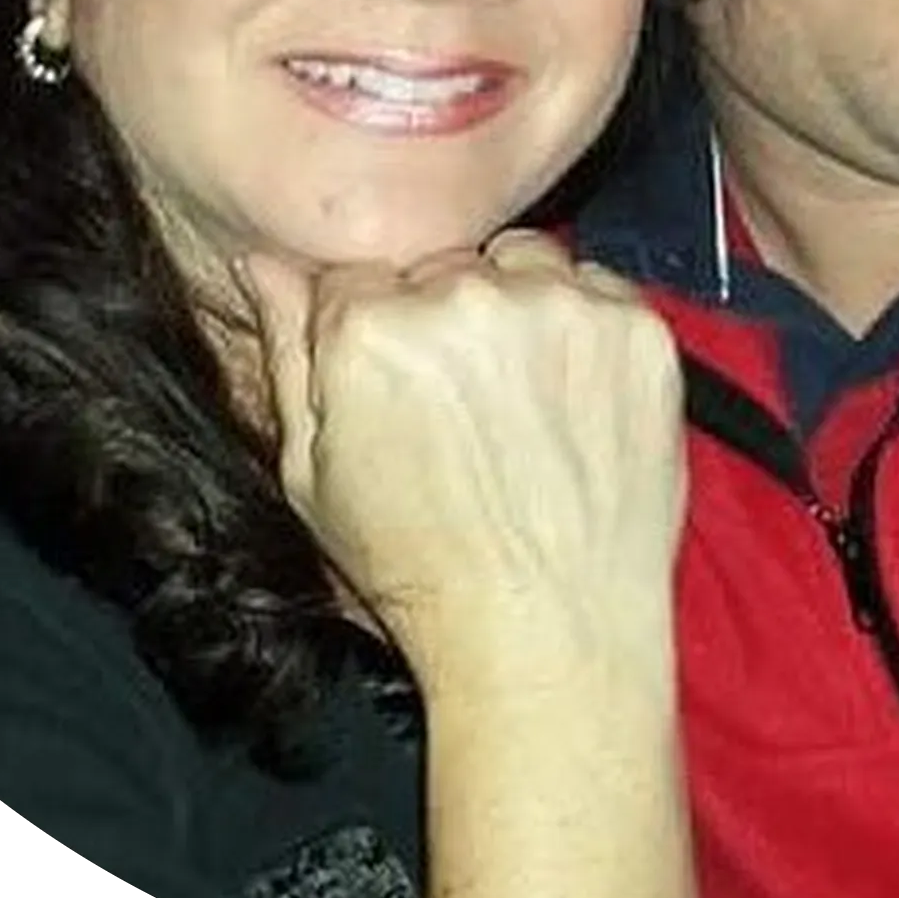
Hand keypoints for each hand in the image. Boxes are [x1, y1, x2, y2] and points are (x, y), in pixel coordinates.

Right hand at [234, 232, 686, 687]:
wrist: (549, 635)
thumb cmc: (420, 568)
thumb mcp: (311, 477)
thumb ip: (288, 353)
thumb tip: (263, 261)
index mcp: (371, 329)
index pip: (360, 275)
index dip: (375, 331)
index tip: (398, 387)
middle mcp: (465, 299)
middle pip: (444, 265)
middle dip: (446, 316)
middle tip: (466, 407)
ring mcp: (560, 308)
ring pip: (525, 263)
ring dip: (520, 308)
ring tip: (523, 403)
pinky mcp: (635, 328)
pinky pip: (599, 289)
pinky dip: (588, 331)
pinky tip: (575, 404)